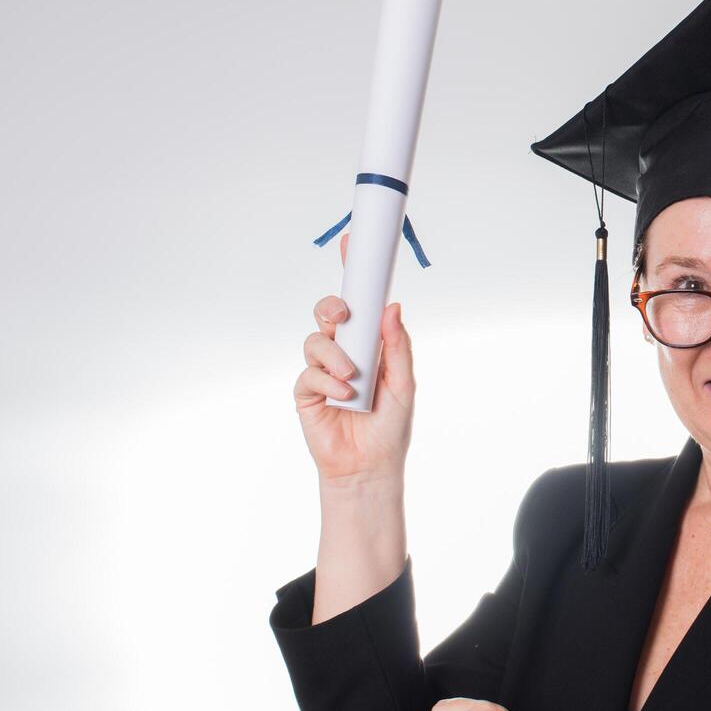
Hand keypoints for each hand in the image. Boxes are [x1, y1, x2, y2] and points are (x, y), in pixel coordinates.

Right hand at [293, 232, 415, 485]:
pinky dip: (326, 380)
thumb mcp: (404, 383)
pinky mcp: (306, 393)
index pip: (360, 304)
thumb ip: (398, 346)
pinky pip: (308, 373)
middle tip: (345, 315)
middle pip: (328, 313)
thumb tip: (393, 306)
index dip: (354, 275)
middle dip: (333, 306)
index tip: (352, 243)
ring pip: (315, 340)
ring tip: (352, 378)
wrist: (371, 466)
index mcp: (370, 345)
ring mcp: (322, 371)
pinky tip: (343, 395)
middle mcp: (344, 352)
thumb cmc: (391, 427)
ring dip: (334, 354)